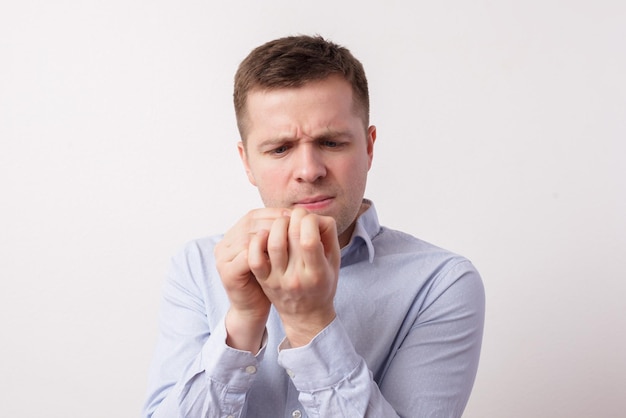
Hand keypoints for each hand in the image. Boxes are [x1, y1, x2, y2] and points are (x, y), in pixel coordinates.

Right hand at [214, 208, 288, 350]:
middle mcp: (224, 243)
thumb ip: (276, 234)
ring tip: (291, 237)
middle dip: (275, 222)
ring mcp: (223, 258)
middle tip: (294, 224)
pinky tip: (281, 255)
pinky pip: (246, 256)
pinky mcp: (227, 272)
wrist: (253, 308)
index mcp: (233, 234)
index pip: (254, 215)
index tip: (294, 216)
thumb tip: (297, 214)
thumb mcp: (271, 252)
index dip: (274, 213)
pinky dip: (264, 253)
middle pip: (250, 223)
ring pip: (249, 238)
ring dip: (271, 236)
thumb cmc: (266, 278)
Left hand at [248, 208, 340, 346]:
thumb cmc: (322, 284)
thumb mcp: (334, 262)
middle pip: (291, 236)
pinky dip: (258, 241)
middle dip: (294, 217)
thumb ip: (328, 236)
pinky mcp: (264, 280)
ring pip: (273, 243)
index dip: (309, 220)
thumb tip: (315, 215)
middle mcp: (296, 278)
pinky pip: (255, 258)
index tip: (310, 219)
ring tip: (283, 223)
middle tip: (296, 216)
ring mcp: (278, 280)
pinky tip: (266, 234)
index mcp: (317, 273)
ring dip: (277, 224)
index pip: (309, 239)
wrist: (306, 315)